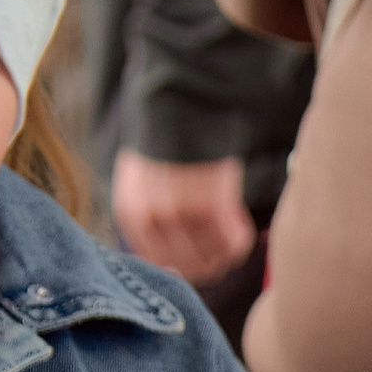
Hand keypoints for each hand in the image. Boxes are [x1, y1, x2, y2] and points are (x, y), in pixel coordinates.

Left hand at [112, 149, 254, 281]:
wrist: (179, 104)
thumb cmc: (164, 142)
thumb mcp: (139, 181)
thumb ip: (147, 218)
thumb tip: (173, 263)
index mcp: (130, 214)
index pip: (158, 264)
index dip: (184, 267)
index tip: (200, 259)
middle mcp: (152, 218)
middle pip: (187, 268)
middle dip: (209, 264)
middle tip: (222, 251)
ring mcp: (182, 213)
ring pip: (212, 259)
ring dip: (226, 253)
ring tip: (233, 235)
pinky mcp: (211, 205)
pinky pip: (233, 243)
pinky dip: (241, 240)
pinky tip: (241, 226)